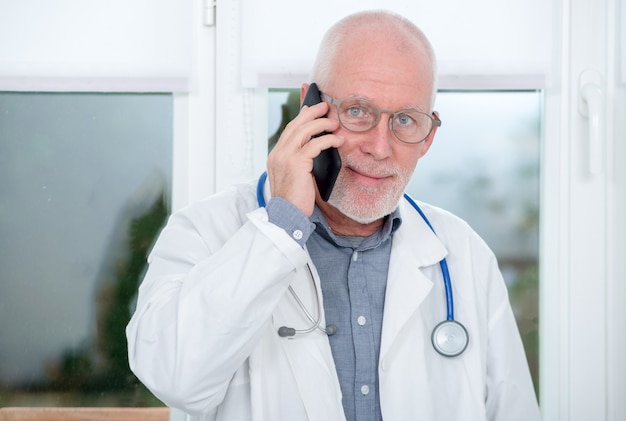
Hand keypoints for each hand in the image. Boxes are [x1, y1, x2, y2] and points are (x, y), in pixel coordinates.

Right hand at [266, 102, 341, 216]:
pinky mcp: (296, 163)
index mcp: (276, 156)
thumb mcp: (294, 177)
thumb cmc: (294, 200)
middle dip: (311, 112)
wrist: (286, 216)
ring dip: (321, 123)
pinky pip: (314, 145)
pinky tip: (337, 140)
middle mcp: (278, 153)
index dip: (301, 117)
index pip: (289, 130)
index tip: (310, 108)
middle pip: (296, 125)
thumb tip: (315, 150)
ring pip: (304, 130)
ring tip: (334, 122)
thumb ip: (300, 162)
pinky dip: (327, 140)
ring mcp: (285, 157)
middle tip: (325, 106)